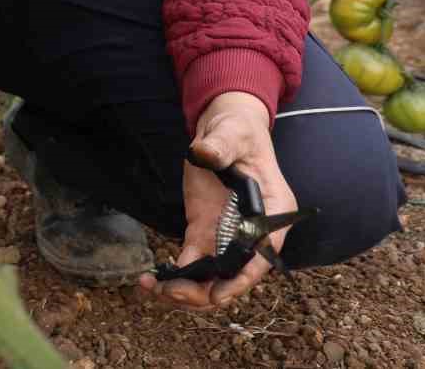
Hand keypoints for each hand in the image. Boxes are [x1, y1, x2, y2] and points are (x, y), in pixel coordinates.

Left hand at [138, 91, 295, 309]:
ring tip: (154, 288)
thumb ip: (220, 146)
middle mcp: (254, 233)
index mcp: (274, 212)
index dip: (243, 278)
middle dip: (205, 291)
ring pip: (212, 278)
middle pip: (235, 275)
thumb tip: (204, 152)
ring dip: (187, 291)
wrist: (224, 131)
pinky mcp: (204, 233)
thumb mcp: (231, 134)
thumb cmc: (237, 132)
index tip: (218, 293)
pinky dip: (175, 276)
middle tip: (171, 292)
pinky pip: (192, 264)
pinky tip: (150, 280)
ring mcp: (227, 236)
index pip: (264, 254)